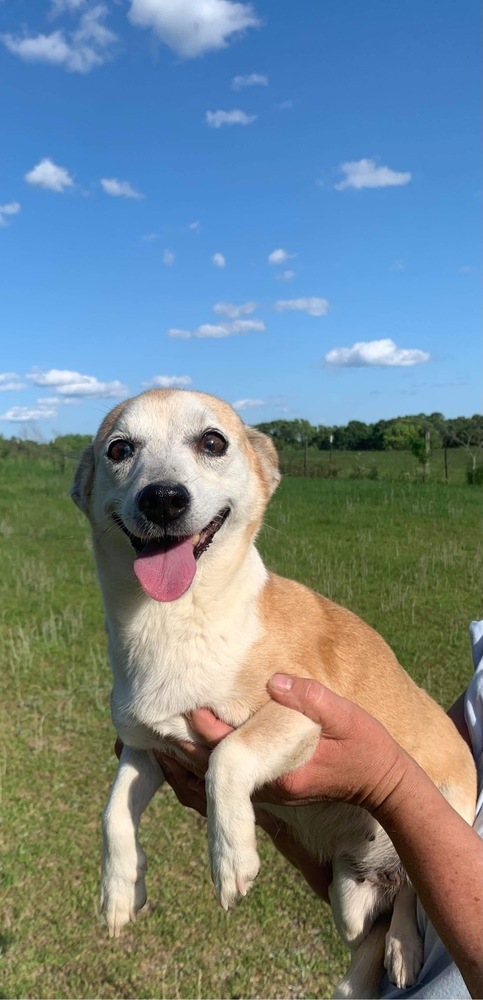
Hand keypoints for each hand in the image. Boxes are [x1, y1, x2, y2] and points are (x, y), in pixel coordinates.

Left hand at [154, 676, 406, 813]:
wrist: (384, 785)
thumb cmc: (368, 747)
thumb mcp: (348, 717)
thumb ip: (312, 698)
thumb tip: (274, 679)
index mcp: (285, 772)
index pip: (234, 750)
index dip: (206, 729)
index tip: (182, 706)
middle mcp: (270, 790)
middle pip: (212, 771)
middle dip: (179, 746)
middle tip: (148, 720)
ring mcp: (268, 795)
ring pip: (210, 785)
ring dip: (181, 762)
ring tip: (148, 738)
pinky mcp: (267, 792)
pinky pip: (221, 789)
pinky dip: (195, 773)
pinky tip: (176, 754)